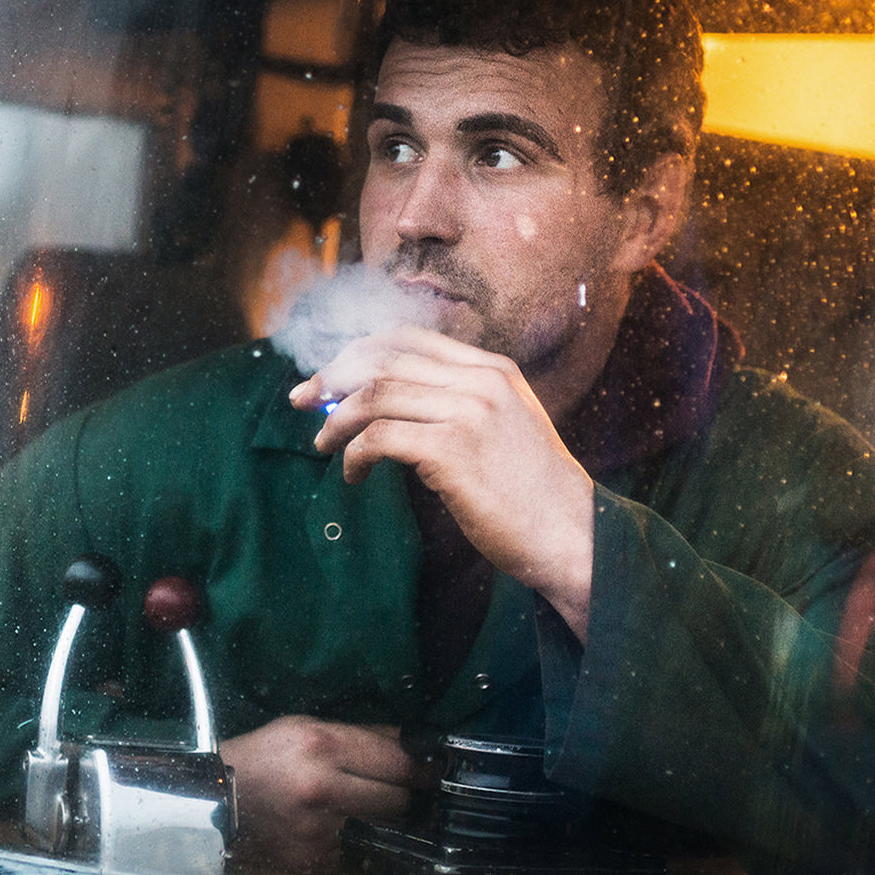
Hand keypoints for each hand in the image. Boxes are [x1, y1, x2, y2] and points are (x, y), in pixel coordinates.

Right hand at [220, 716, 412, 873]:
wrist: (217, 797)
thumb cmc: (264, 755)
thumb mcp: (307, 727)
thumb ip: (360, 736)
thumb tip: (412, 745)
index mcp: (324, 746)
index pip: (399, 763)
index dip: (424, 768)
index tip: (436, 770)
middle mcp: (324, 788)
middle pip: (399, 800)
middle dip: (404, 795)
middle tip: (403, 790)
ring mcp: (318, 829)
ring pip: (381, 828)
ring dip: (379, 819)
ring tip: (359, 806)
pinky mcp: (313, 858)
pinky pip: (353, 849)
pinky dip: (349, 839)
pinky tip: (328, 826)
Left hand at [290, 326, 597, 637]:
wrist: (572, 536)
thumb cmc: (532, 494)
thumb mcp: (506, 427)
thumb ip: (460, 403)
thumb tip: (385, 404)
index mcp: (492, 369)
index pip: (407, 339)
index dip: (356, 352)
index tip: (325, 377)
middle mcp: (481, 381)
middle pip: (383, 358)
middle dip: (332, 377)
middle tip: (302, 402)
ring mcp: (469, 412)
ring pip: (374, 394)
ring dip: (336, 420)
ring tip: (323, 446)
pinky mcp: (453, 450)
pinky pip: (379, 437)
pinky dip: (353, 455)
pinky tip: (352, 476)